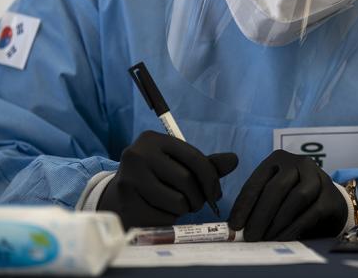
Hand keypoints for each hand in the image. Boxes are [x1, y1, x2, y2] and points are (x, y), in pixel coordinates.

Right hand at [98, 131, 237, 228]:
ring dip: (185, 208)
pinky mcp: (126, 204)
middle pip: (186, 180)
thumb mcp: (179, 164)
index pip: (194, 157)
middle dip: (199, 197)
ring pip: (177, 201)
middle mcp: (137, 154)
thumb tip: (234, 160)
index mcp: (153, 139)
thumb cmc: (158, 176)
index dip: (211, 179)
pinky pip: (163, 217)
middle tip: (197, 204)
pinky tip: (161, 211)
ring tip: (178, 205)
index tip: (216, 194)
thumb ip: (206, 164)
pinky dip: (170, 218)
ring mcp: (128, 179)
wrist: (122, 195)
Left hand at [229, 150, 346, 240]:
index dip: (244, 205)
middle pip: (276, 188)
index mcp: (277, 159)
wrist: (329, 202)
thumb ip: (257, 205)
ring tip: (265, 240)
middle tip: (250, 237)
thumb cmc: (292, 199)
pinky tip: (282, 239)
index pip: (256, 182)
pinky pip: (311, 213)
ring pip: (296, 198)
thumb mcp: (273, 194)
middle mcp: (299, 163)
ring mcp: (318, 177)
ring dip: (278, 222)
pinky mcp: (331, 196)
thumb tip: (236, 228)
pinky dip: (294, 228)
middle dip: (260, 215)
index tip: (234, 226)